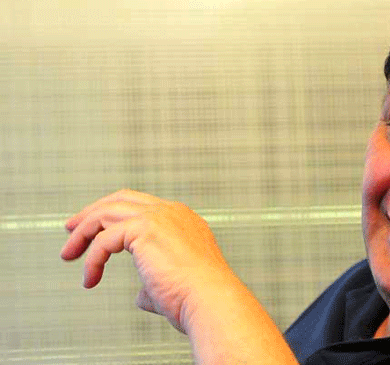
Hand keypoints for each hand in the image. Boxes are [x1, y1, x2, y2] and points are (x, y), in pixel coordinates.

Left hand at [60, 189, 236, 332]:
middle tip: (71, 230)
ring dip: (83, 233)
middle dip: (92, 213)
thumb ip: (153, 282)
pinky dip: (92, 259)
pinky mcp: (145, 228)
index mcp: (183, 220)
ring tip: (69, 254)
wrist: (210, 300)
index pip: (141, 206)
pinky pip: (104, 239)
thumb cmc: (197, 298)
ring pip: (107, 212)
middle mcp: (172, 212)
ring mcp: (159, 216)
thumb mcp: (173, 285)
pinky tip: (90, 279)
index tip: (93, 232)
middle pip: (121, 199)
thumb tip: (140, 297)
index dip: (113, 216)